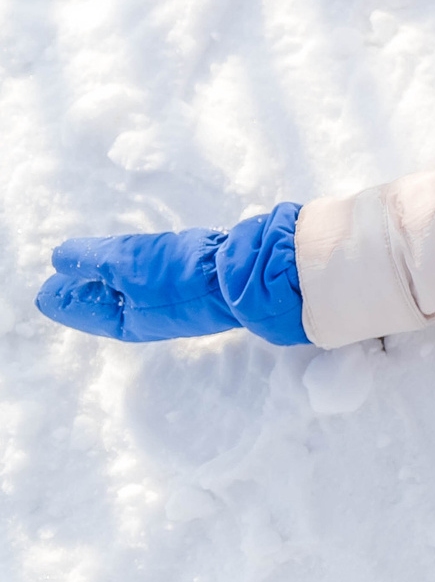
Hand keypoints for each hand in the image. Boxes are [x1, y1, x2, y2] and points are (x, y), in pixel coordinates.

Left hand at [36, 202, 307, 344]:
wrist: (244, 277)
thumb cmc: (181, 277)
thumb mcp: (126, 263)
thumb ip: (90, 260)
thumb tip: (59, 259)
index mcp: (127, 322)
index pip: (83, 309)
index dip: (62, 297)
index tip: (43, 291)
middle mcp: (148, 317)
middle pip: (106, 303)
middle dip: (84, 291)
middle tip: (62, 277)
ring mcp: (172, 301)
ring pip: (131, 291)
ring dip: (110, 279)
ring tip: (93, 266)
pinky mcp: (194, 284)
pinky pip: (154, 280)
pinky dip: (137, 272)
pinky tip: (137, 262)